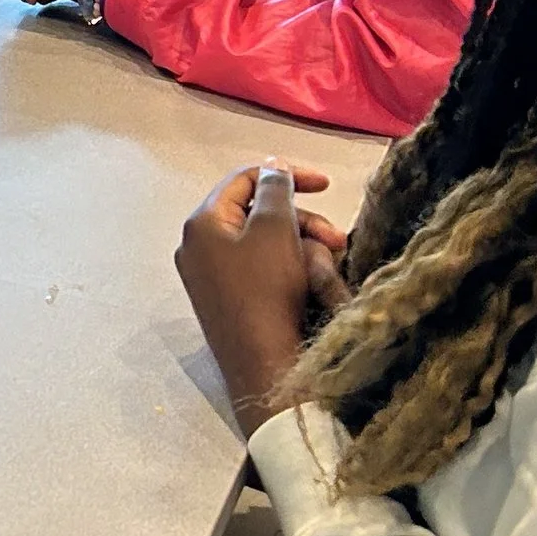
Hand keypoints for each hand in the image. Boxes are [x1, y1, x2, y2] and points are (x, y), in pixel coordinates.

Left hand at [176, 162, 352, 430]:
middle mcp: (199, 248)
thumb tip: (271, 168)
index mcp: (202, 224)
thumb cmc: (267, 292)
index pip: (245, 180)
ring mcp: (212, 277)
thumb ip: (274, 191)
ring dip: (305, 252)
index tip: (326, 184)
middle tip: (337, 241)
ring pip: (269, 246)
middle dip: (303, 225)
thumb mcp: (275, 230)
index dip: (287, 176)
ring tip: (329, 272)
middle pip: (260, 216)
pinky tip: (318, 287)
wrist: (264, 367)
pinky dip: (293, 273)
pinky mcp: (230, 301)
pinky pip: (265, 273)